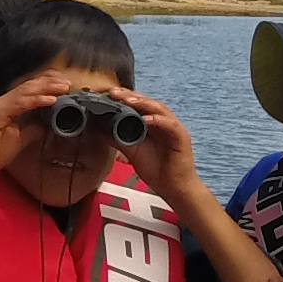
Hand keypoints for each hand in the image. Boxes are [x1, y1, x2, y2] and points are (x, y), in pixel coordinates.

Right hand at [0, 70, 90, 177]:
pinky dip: (37, 100)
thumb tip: (46, 124)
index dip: (45, 87)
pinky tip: (51, 99)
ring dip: (47, 88)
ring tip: (64, 87)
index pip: (27, 92)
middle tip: (67, 82)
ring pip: (25, 90)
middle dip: (49, 83)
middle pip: (28, 87)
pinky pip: (20, 102)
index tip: (63, 87)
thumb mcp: (17, 140)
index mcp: (3, 107)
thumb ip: (31, 129)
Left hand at [118, 91, 208, 209]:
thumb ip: (119, 139)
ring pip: (159, 109)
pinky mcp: (181, 137)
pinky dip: (158, 120)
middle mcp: (163, 122)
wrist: (174, 189)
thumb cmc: (157, 170)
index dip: (123, 98)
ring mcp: (173, 128)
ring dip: (143, 103)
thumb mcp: (132, 152)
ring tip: (128, 100)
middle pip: (147, 103)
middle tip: (114, 92)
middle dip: (130, 96)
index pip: (137, 105)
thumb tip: (100, 130)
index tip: (107, 95)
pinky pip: (169, 125)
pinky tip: (145, 120)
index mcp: (152, 124)